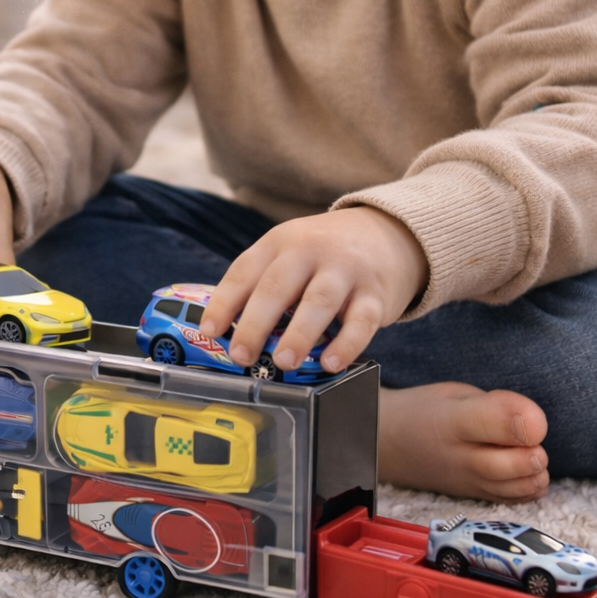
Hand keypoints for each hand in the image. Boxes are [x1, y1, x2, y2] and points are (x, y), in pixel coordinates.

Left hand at [196, 206, 428, 374]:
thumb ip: (264, 285)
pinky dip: (346, 344)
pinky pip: (361, 321)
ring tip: (283, 362)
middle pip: (278, 286)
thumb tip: (228, 335)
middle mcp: (310, 250)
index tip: (210, 331)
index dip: (225, 302)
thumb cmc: (323, 255)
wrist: (386, 234)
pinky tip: (331, 363)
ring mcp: (345, 270)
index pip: (245, 271)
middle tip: (241, 356)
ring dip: (299, 334)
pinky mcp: (376, 293)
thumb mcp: (290, 254)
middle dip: (256, 323)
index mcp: (279, 242)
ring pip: (319, 301)